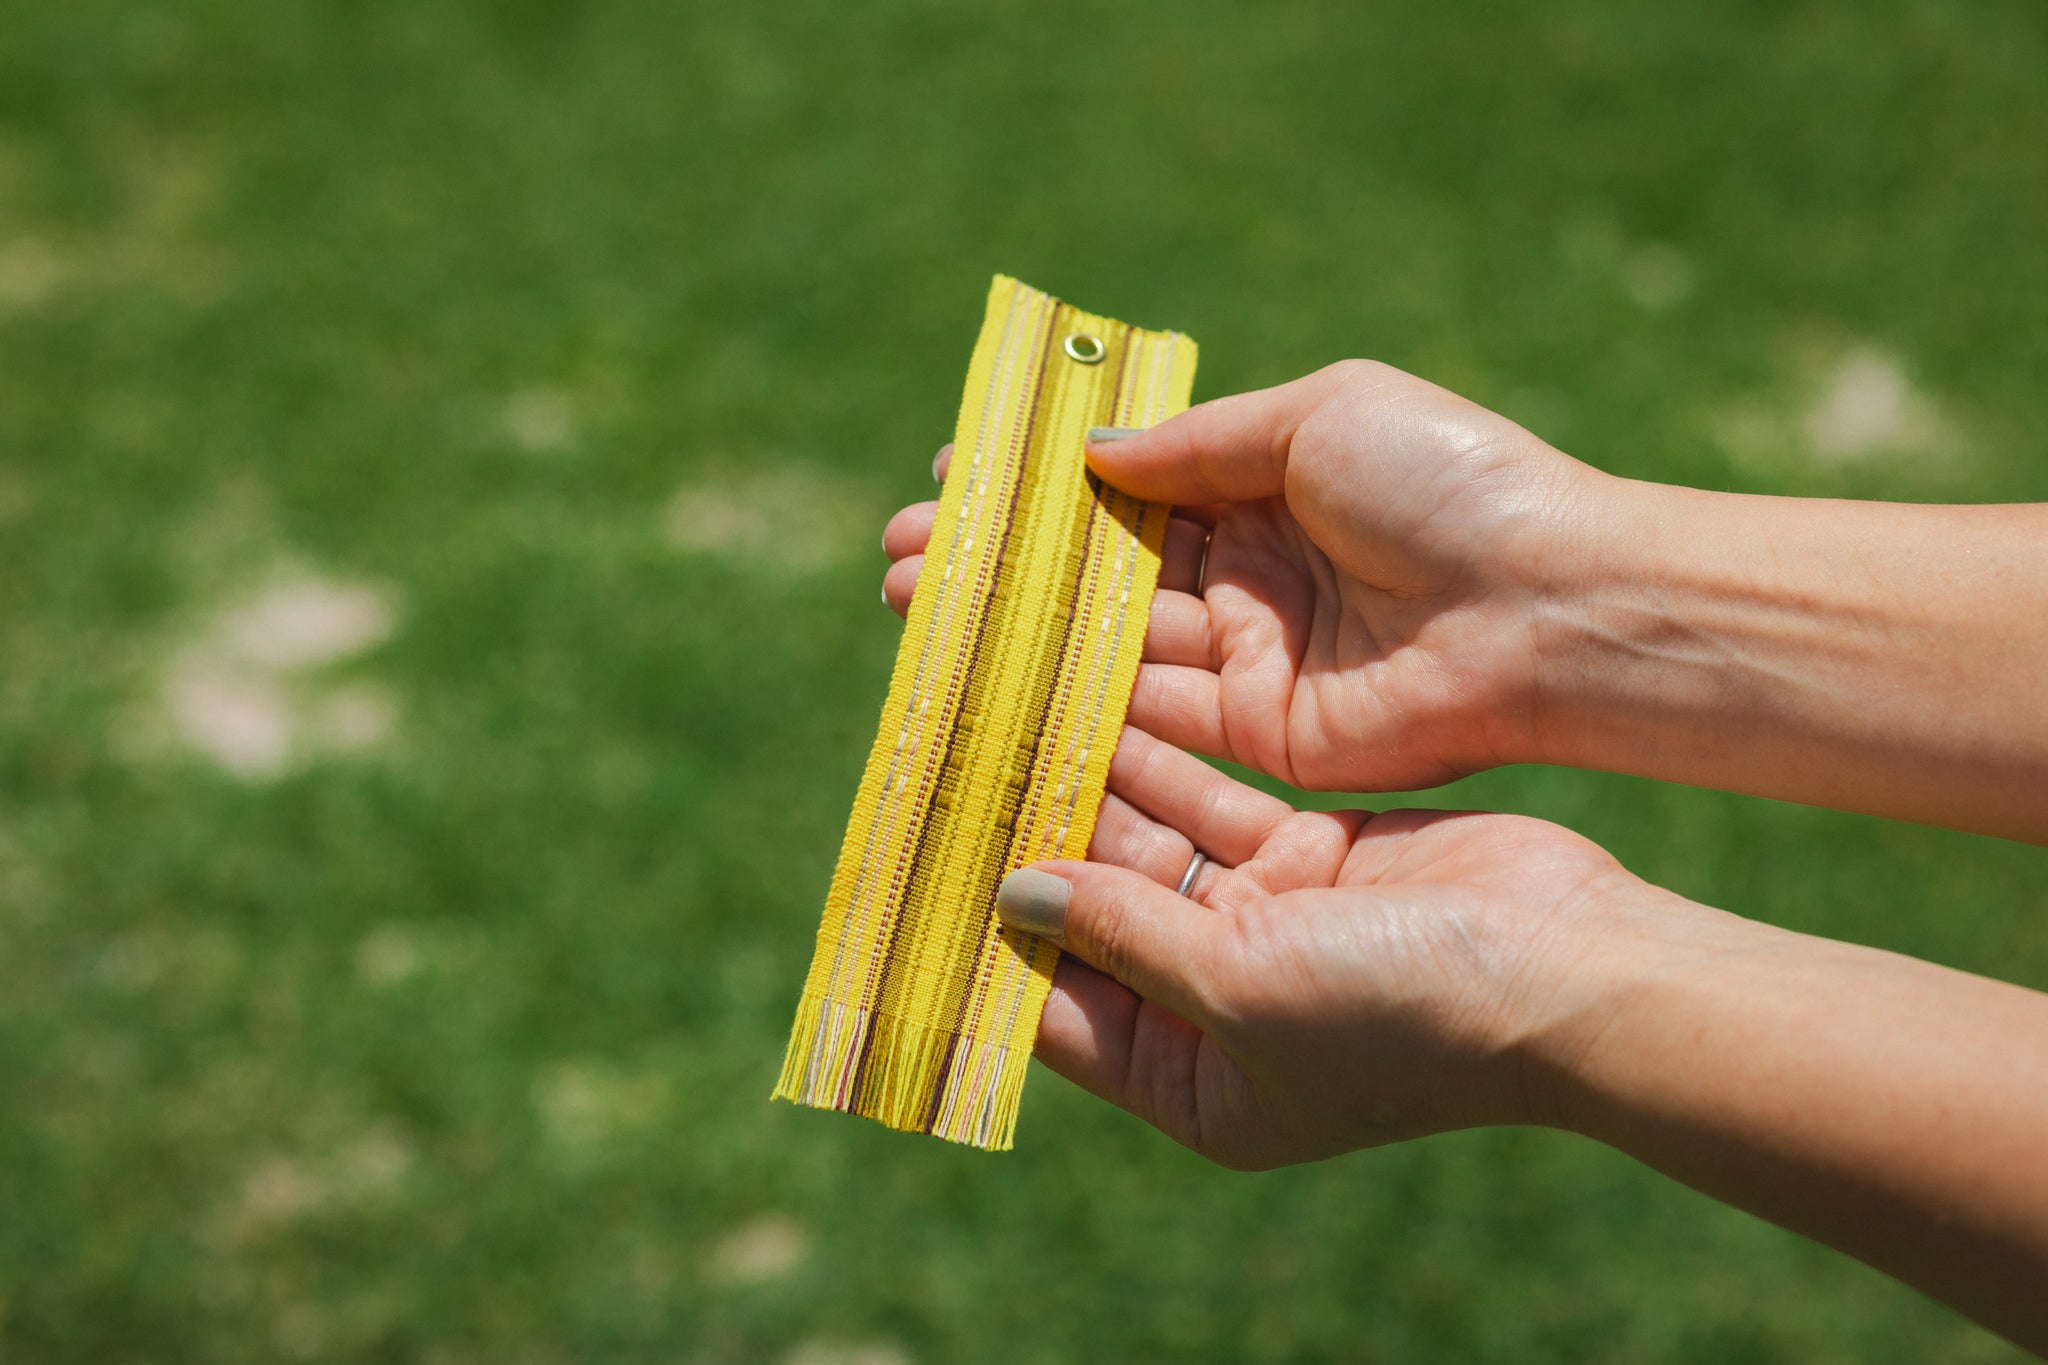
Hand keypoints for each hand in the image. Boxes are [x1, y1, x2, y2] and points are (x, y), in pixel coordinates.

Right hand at [885, 360, 1602, 791]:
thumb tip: (1090, 453)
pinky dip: (1067, 697)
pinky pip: (1148, 717)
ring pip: (1107, 647)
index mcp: (1265, 491)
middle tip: (900, 559)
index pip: (1126, 492)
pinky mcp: (1257, 737)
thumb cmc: (1447, 484)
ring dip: (1011, 631)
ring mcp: (1248, 661)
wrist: (1546, 608)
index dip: (1038, 491)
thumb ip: (1198, 445)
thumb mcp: (1317, 419)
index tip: (951, 482)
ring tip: (910, 607)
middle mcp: (1245, 578)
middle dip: (1000, 568)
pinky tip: (984, 677)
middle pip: (1098, 576)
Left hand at [1006, 725, 1701, 1169]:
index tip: (924, 865)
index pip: (1057, 1010)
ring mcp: (1268, 925)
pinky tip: (1100, 702)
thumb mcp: (1238, 983)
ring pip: (1149, 844)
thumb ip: (1122, 932)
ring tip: (1009, 713)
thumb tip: (1011, 896)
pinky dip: (1161, 759)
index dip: (990, 941)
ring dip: (1090, 783)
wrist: (1569, 964)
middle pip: (1096, 914)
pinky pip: (1210, 802)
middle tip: (954, 763)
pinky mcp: (1311, 856)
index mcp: (1196, 1083)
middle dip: (1034, 841)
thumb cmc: (1401, 1012)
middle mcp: (1220, 1006)